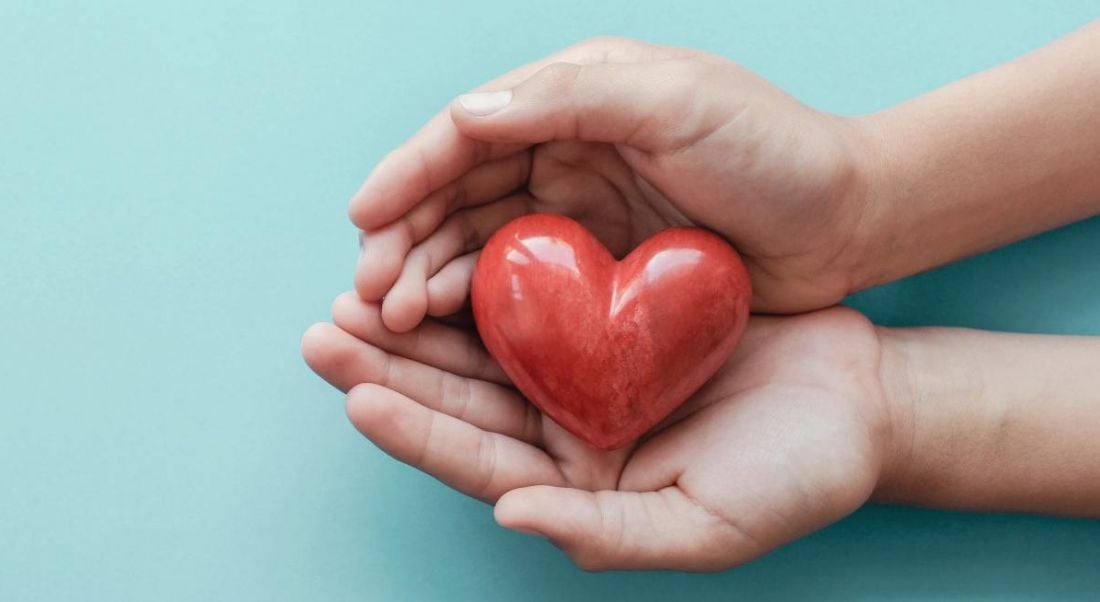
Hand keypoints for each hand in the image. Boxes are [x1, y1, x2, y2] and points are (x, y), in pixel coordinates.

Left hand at [302, 294, 895, 570]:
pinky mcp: (611, 322)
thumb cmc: (796, 475)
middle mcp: (568, 433)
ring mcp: (586, 375)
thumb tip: (512, 514)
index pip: (477, 461)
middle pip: (460, 400)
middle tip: (325, 330)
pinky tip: (445, 256)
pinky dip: (487, 280)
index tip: (356, 392)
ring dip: (420, 320)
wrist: (858, 400)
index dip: (414, 430)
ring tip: (357, 292)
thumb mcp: (704, 525)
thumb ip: (607, 532)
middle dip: (389, 367)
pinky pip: (537, 299)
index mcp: (578, 486)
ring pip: (484, 347)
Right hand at [350, 37, 873, 331]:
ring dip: (428, 275)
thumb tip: (464, 115)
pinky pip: (521, 286)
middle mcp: (566, 150)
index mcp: (576, 97)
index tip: (363, 217)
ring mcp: (580, 212)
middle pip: (459, 193)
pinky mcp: (599, 269)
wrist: (849, 221)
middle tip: (367, 292)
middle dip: (405, 238)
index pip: (469, 132)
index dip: (409, 172)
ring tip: (392, 315)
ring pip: (479, 243)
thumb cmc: (775, 150)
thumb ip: (573, 97)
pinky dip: (478, 305)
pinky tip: (447, 327)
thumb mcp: (679, 101)